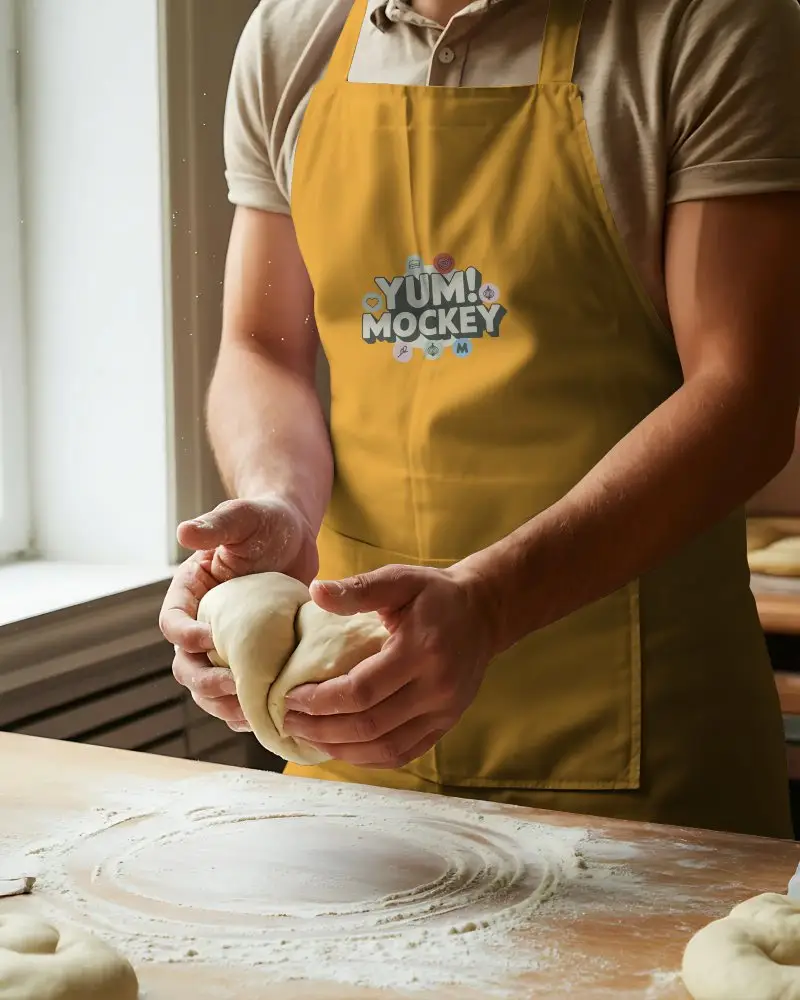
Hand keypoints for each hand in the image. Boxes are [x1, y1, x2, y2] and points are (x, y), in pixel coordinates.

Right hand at [160, 496, 318, 730]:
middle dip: (205, 683)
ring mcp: (226, 644)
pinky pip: (240, 692)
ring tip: (250, 714)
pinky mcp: (251, 657)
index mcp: (190, 593)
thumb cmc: (264, 521)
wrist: (293, 535)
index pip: (172, 624)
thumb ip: (216, 524)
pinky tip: (266, 720)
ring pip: (209, 689)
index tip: (212, 639)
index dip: (186, 637)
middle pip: (186, 666)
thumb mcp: (243, 517)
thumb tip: (183, 531)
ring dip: (224, 705)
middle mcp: (201, 623)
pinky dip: (247, 709)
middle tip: (233, 688)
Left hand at [282, 565, 495, 767]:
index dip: (321, 700)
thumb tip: (315, 589)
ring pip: (385, 748)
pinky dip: (368, 758)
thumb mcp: (399, 580)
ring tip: (307, 737)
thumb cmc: (435, 594)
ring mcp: (445, 712)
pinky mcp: (446, 725)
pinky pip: (403, 753)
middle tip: (288, 721)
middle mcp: (437, 688)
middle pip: (370, 725)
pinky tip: (341, 748)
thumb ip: (358, 588)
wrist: (484, 612)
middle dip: (322, 728)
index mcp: (421, 651)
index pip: (362, 691)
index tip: (290, 697)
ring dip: (341, 749)